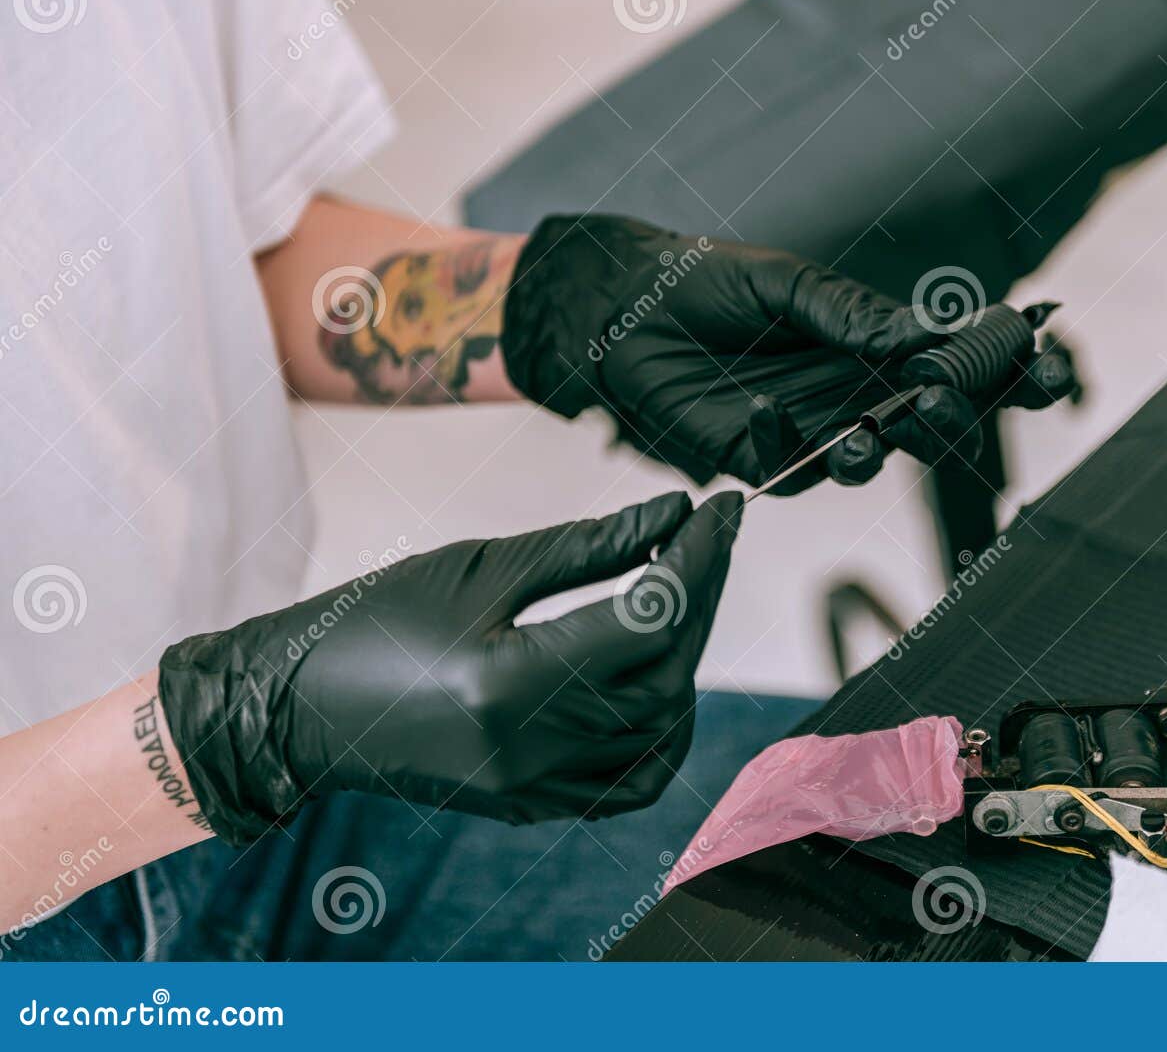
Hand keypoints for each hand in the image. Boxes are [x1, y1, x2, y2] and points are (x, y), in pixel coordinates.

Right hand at [158, 491, 741, 844]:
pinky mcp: (531, 805)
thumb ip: (587, 546)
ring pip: (661, 733)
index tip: (723, 507)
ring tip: (679, 600)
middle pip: (666, 675)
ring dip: (686, 662)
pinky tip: (657, 680)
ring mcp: (533, 789)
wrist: (297, 708)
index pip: (650, 618)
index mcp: (512, 684)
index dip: (699, 557)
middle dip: (699, 598)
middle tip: (706, 540)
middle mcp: (532, 750)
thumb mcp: (480, 566)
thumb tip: (673, 515)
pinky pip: (629, 781)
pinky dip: (661, 730)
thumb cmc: (373, 623)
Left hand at [500, 216, 1078, 493]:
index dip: (1011, 372)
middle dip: (955, 416)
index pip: (961, 365)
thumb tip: (926, 333)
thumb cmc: (708, 284)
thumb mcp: (786, 284)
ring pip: (872, 457)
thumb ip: (851, 314)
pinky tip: (772, 405)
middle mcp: (856, 394)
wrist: (624, 310)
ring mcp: (812, 431)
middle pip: (931, 421)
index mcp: (878, 346)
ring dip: (883, 446)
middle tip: (955, 397)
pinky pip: (791, 465)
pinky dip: (788, 439)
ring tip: (877, 427)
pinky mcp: (760, 458)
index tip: (1053, 366)